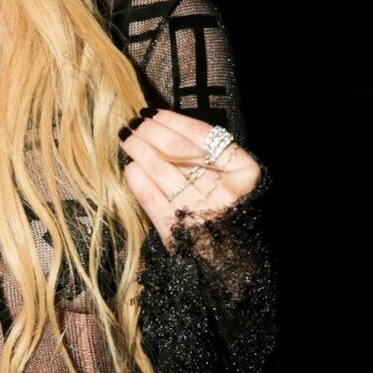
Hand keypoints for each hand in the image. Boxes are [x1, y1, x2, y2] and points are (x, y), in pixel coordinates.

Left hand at [119, 109, 261, 245]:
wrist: (228, 259)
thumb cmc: (226, 208)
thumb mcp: (229, 178)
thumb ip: (206, 154)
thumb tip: (163, 124)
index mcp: (244, 173)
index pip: (204, 136)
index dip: (175, 122)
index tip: (154, 113)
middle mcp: (227, 193)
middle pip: (180, 152)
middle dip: (151, 133)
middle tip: (133, 124)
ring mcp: (203, 212)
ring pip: (163, 171)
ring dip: (140, 151)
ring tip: (128, 140)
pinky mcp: (180, 231)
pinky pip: (153, 200)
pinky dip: (138, 182)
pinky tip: (130, 169)